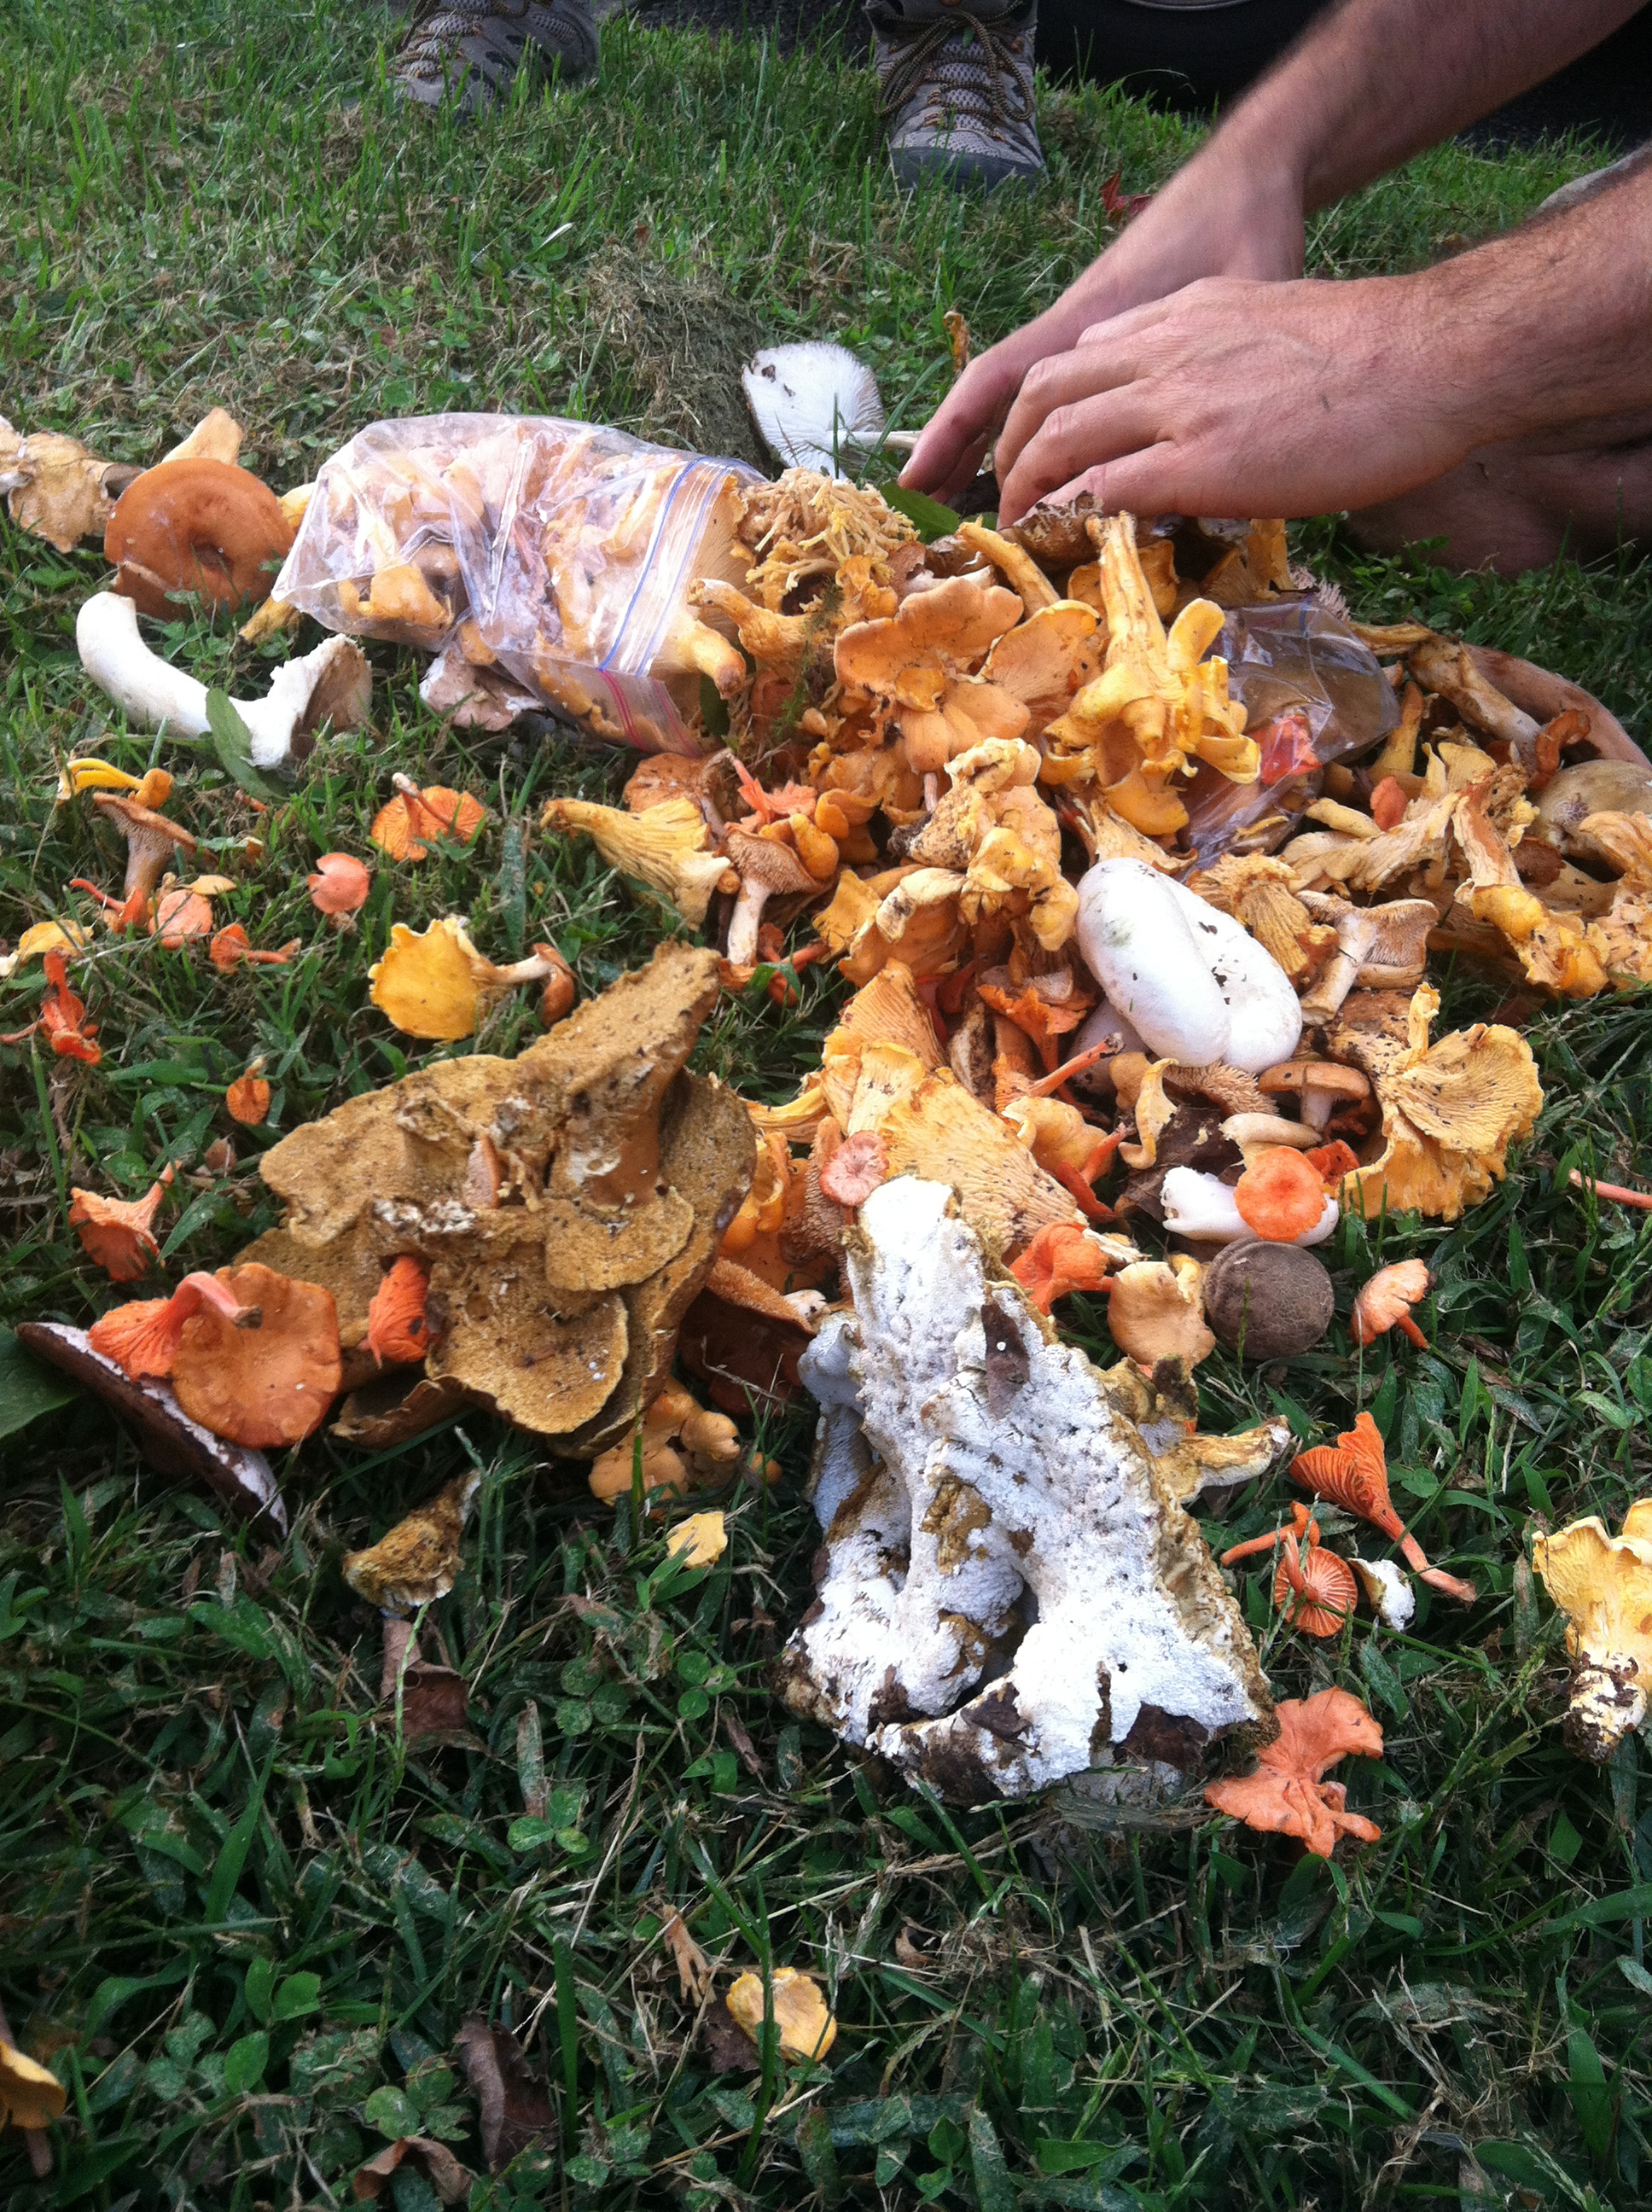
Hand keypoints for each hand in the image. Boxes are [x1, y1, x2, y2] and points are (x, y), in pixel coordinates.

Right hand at [899, 146, 1307, 506]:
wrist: (1248, 175)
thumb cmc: (1242, 222)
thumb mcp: (1238, 290)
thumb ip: (1216, 352)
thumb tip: (1206, 431)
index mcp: (1088, 313)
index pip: (999, 376)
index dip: (955, 431)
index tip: (918, 479)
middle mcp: (1077, 326)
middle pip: (996, 394)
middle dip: (956, 451)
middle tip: (931, 514)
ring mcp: (1091, 329)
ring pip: (1021, 394)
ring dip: (987, 442)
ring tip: (957, 497)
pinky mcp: (1113, 332)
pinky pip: (1054, 384)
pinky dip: (1031, 423)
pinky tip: (1037, 458)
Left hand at [991, 269, 1489, 524]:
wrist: (1431, 355)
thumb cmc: (1380, 353)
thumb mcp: (1278, 324)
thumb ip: (1226, 355)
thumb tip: (1218, 406)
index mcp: (1188, 314)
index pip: (1087, 351)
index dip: (1051, 401)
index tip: (1044, 441)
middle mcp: (1167, 348)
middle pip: (1049, 389)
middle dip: (1014, 444)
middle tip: (1009, 491)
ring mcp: (1178, 404)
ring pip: (1061, 439)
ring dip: (1027, 489)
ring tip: (1019, 528)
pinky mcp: (1200, 459)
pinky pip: (1105, 488)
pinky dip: (1072, 517)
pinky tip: (1063, 543)